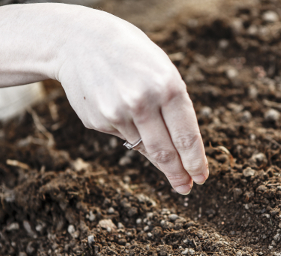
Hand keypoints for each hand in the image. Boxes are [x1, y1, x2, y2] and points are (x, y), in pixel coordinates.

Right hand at [56, 7, 207, 193]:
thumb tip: (180, 152)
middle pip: (165, 153)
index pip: (187, 137)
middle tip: (185, 188)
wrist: (79, 42)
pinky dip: (129, 130)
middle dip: (178, 174)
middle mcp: (142, 102)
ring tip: (156, 141)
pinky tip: (121, 108)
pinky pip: (123, 136)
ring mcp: (116, 113)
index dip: (195, 163)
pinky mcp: (97, 121)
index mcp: (167, 87)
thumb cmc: (133, 58)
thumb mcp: (162, 72)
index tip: (201, 178)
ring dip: (154, 153)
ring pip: (143, 148)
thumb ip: (173, 109)